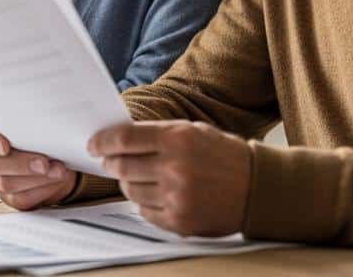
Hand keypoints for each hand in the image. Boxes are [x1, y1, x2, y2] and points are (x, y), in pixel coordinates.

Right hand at [0, 118, 74, 208]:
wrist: (53, 154)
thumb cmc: (39, 130)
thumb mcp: (36, 119)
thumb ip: (36, 119)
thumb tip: (60, 128)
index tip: (4, 146)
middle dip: (22, 164)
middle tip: (44, 163)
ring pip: (6, 183)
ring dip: (36, 178)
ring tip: (58, 171)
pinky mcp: (11, 196)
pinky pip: (21, 198)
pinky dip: (42, 190)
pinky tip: (55, 181)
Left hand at [88, 120, 251, 236]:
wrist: (258, 187)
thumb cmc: (224, 155)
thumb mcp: (193, 131)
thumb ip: (157, 133)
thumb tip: (118, 139)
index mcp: (177, 139)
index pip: (123, 139)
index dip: (102, 142)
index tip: (93, 144)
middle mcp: (175, 168)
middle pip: (121, 166)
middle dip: (111, 163)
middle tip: (110, 161)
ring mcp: (176, 197)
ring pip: (130, 190)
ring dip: (128, 183)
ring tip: (140, 177)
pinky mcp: (179, 220)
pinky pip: (144, 211)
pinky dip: (144, 203)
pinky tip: (156, 194)